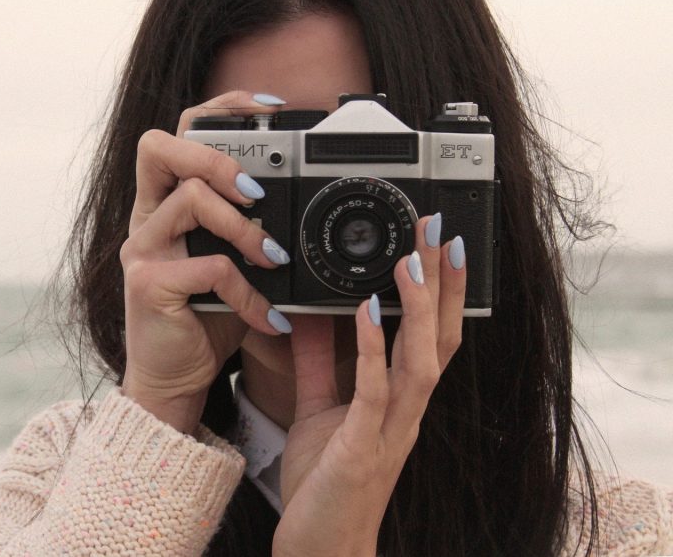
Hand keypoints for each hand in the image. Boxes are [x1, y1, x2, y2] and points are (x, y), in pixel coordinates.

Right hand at [120, 91, 291, 432]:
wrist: (175, 378)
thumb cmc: (205, 318)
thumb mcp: (235, 265)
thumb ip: (253, 231)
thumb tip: (305, 207)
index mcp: (165, 204)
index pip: (179, 133)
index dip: (220, 109)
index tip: (271, 110)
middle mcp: (145, 218)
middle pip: (158, 146)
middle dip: (215, 155)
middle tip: (255, 191)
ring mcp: (141, 248)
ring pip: (188, 199)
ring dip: (243, 226)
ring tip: (272, 257)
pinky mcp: (147, 284)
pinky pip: (209, 268)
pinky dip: (248, 292)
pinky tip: (266, 314)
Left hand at [272, 215, 465, 556]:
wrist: (319, 548)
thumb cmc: (325, 482)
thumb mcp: (320, 409)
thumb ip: (321, 362)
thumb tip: (313, 313)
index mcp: (399, 400)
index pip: (432, 335)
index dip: (440, 290)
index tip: (437, 242)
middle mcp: (407, 412)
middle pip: (440, 338)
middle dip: (442, 283)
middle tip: (439, 229)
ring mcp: (390, 429)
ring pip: (420, 360)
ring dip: (418, 308)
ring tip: (410, 259)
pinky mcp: (363, 447)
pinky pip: (374, 390)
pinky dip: (372, 348)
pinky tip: (365, 311)